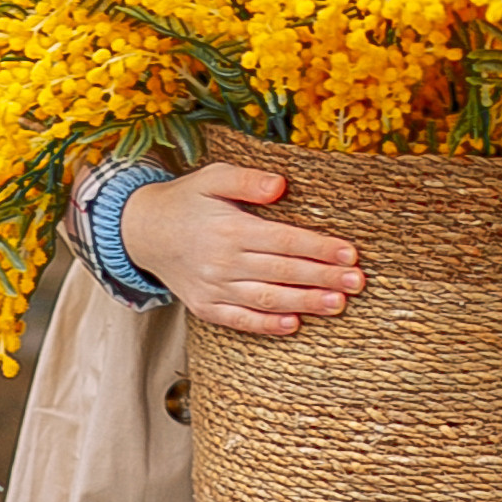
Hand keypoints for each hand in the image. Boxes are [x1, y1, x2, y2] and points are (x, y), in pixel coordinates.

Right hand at [116, 163, 364, 333]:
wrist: (142, 231)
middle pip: (283, 272)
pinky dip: (266, 325)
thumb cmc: (187, 200)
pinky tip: (294, 325)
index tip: (350, 254)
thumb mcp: (213, 177)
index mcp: (229, 228)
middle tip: (358, 281)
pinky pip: (239, 320)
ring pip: (267, 299)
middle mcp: (222, 261)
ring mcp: (213, 288)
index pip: (284, 240)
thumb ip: (247, 180)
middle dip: (323, 277)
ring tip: (338, 304)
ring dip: (305, 303)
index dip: (319, 248)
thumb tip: (281, 185)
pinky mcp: (205, 307)